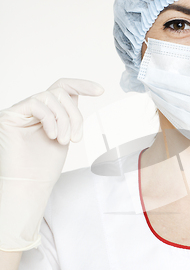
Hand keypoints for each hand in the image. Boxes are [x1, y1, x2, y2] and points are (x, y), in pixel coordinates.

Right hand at [0, 78, 104, 250]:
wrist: (29, 184)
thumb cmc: (45, 166)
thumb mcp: (66, 135)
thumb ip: (69, 115)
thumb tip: (79, 94)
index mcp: (48, 112)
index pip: (63, 88)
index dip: (82, 85)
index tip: (100, 91)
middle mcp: (33, 109)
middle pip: (60, 92)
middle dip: (74, 114)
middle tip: (75, 138)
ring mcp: (20, 111)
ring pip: (50, 97)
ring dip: (63, 119)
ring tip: (63, 140)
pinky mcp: (9, 116)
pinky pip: (35, 104)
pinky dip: (50, 119)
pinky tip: (52, 135)